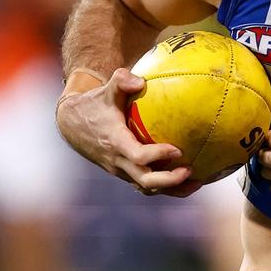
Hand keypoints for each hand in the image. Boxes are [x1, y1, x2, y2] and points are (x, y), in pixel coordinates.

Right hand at [55, 68, 198, 196]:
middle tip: (191, 170)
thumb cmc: (95, 103)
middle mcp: (117, 161)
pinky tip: (187, 179)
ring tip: (197, 182)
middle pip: (145, 180)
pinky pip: (145, 184)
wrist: (73, 124)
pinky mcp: (124, 172)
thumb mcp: (106, 90)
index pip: (137, 156)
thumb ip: (121, 81)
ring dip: (172, 188)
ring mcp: (120, 170)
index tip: (178, 149)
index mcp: (115, 142)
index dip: (157, 155)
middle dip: (169, 180)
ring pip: (146, 187)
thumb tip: (140, 81)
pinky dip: (165, 186)